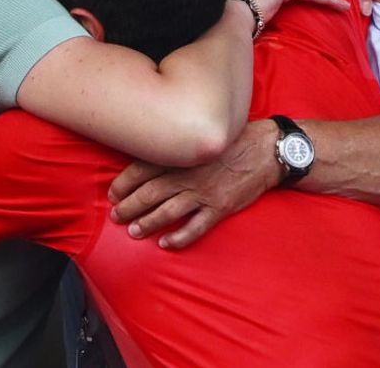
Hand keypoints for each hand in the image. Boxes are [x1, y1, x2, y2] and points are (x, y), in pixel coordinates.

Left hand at [107, 121, 280, 248]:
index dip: (124, 183)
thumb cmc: (232, 140)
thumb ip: (177, 146)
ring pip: (168, 211)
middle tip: (116, 216)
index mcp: (182, 154)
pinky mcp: (219, 207)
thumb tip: (150, 154)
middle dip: (129, 207)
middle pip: (150, 193)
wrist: (266, 151)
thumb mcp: (201, 136)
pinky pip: (195, 227)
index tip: (113, 193)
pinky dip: (179, 237)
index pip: (143, 169)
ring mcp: (204, 192)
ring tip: (134, 232)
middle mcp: (189, 173)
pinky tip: (165, 244)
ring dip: (147, 223)